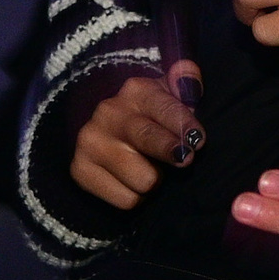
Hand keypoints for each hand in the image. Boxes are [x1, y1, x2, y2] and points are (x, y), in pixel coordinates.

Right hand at [69, 61, 203, 210]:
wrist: (108, 134)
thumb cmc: (153, 117)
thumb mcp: (171, 94)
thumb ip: (186, 81)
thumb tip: (189, 79)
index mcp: (136, 91)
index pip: (165, 108)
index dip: (185, 126)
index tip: (198, 141)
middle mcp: (109, 112)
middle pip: (148, 140)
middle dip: (171, 151)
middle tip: (184, 160)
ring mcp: (91, 141)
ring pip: (143, 179)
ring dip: (154, 180)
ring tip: (152, 169)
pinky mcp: (80, 170)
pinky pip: (126, 200)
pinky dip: (136, 196)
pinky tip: (133, 181)